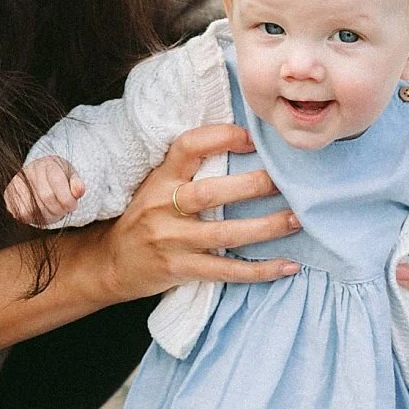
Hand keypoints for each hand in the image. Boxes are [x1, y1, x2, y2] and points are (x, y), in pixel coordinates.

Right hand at [5, 156, 84, 226]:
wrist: (39, 176)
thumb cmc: (58, 178)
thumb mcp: (71, 177)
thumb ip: (77, 183)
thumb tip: (79, 191)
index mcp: (48, 163)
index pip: (58, 183)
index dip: (68, 200)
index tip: (72, 205)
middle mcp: (30, 170)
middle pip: (47, 197)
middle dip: (59, 209)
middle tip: (62, 209)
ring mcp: (17, 182)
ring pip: (35, 209)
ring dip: (47, 215)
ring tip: (52, 209)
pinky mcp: (9, 194)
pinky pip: (22, 213)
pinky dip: (35, 217)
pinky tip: (40, 211)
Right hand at [90, 123, 301, 305]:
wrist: (111, 263)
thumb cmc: (145, 218)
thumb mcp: (157, 185)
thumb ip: (190, 170)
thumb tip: (246, 145)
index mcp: (160, 179)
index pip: (187, 147)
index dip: (220, 137)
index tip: (252, 138)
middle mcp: (163, 207)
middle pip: (210, 193)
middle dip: (252, 186)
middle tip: (286, 181)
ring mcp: (172, 241)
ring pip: (224, 233)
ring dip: (266, 227)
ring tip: (297, 220)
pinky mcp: (181, 269)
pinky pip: (226, 270)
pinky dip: (260, 270)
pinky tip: (288, 265)